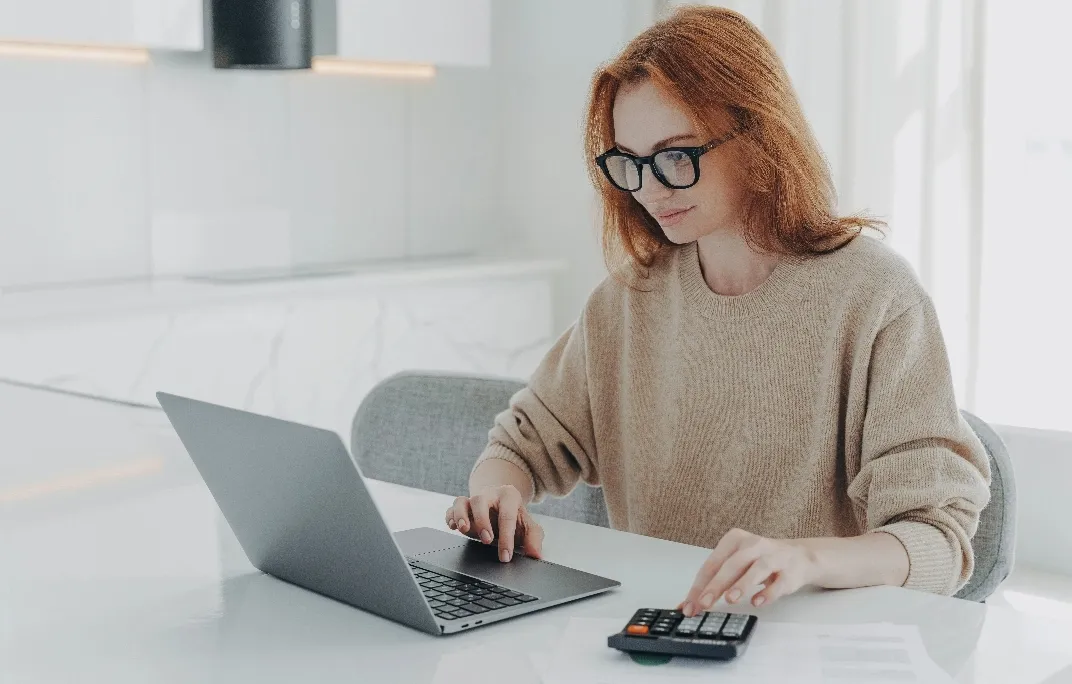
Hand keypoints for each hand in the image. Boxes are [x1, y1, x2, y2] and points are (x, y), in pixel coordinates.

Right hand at [444, 484, 544, 562]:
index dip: (506, 538)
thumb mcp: (528, 527)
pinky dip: (450, 517)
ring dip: (461, 515)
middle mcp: (489, 494)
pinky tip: (453, 527)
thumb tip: (536, 555)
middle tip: (486, 540)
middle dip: (482, 521)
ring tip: (463, 530)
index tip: (505, 556)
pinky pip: (451, 507)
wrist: (502, 506)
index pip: (507, 515)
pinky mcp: (462, 506)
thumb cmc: (515, 518)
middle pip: (480, 500)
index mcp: (509, 496)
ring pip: (462, 500)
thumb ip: (534, 539)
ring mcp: (473, 499)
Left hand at [681, 528, 816, 615]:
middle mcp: (754, 544)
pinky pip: (779, 583)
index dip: (699, 585)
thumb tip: (693, 603)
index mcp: (735, 540)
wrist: (800, 557)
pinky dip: (768, 593)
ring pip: (756, 569)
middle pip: (732, 565)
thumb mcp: (737, 564)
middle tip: (704, 603)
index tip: (689, 605)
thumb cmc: (760, 561)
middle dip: (716, 585)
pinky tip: (757, 601)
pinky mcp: (791, 572)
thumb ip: (717, 581)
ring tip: (730, 599)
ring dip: (742, 585)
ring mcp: (774, 557)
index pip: (712, 563)